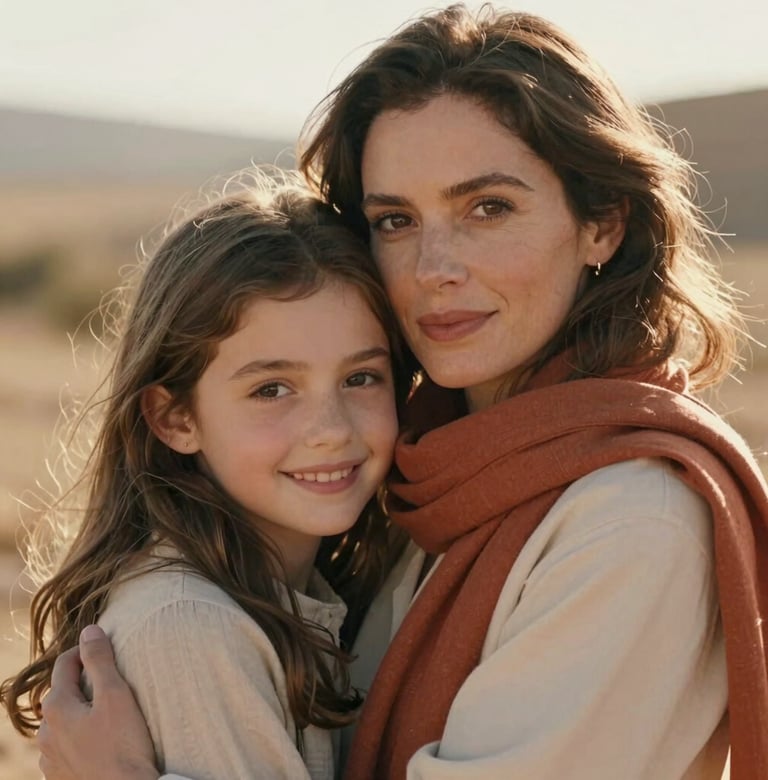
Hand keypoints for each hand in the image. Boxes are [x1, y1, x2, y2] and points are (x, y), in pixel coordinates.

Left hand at [38, 625, 159, 779]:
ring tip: (109, 713)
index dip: (87, 650)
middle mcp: (46, 733)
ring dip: (81, 711)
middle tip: (113, 681)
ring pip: (64, 721)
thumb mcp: (116, 694)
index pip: (66, 663)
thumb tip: (89, 630)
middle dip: (84, 682)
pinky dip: (80, 736)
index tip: (107, 648)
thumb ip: (100, 660)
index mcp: (56, 708)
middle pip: (63, 693)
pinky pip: (66, 746)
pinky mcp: (60, 776)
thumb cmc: (124, 745)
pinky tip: (100, 739)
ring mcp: (50, 758)